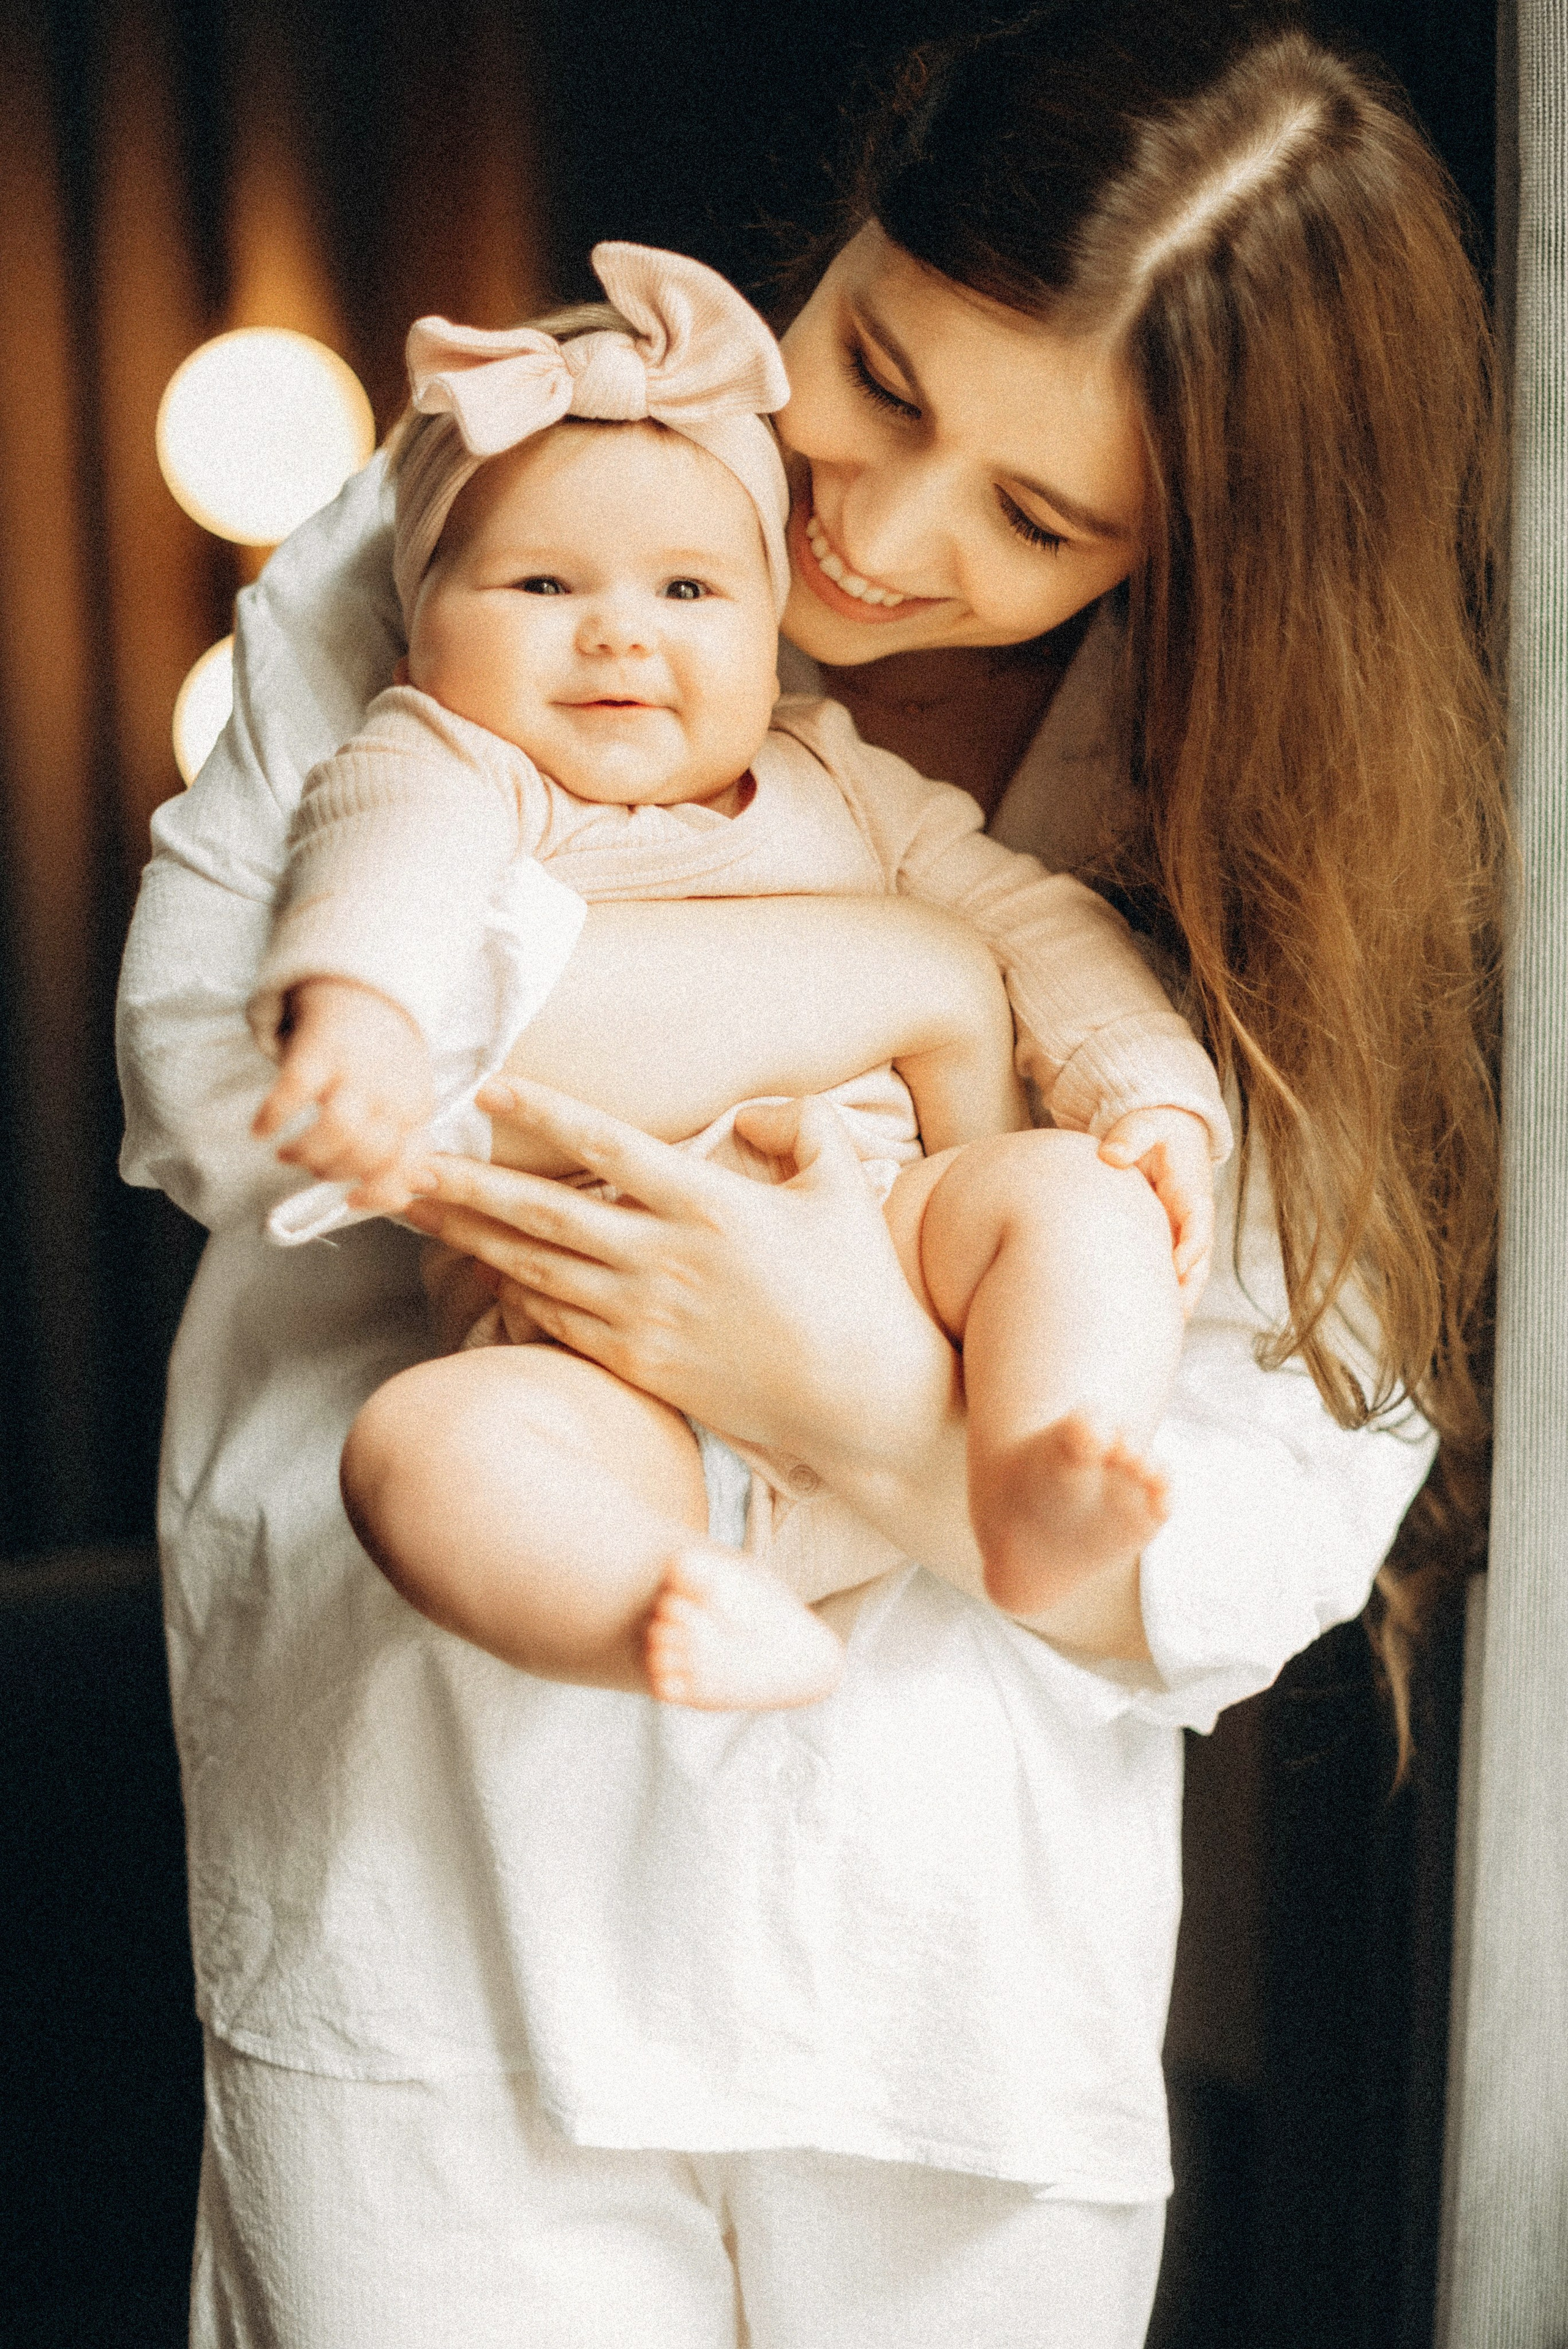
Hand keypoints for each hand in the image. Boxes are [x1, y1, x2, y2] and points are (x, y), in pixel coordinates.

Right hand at [252, 978, 434, 1212]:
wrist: (365, 985)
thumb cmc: (384, 1057)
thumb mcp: (407, 1100)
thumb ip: (407, 1148)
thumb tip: (404, 1196)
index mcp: (418, 1107)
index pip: (408, 1164)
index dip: (381, 1192)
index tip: (353, 1200)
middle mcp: (393, 1090)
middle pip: (368, 1154)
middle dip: (334, 1172)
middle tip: (312, 1167)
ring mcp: (357, 1068)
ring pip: (338, 1131)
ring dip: (308, 1153)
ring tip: (287, 1154)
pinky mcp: (320, 1047)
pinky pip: (294, 1092)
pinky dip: (273, 1117)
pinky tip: (260, 1129)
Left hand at [399, 1079, 968, 1540]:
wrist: (864, 1400)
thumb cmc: (860, 1288)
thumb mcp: (844, 1183)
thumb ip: (798, 1124)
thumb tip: (746, 1115)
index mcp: (711, 1207)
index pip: (609, 1146)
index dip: (545, 1113)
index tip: (489, 1089)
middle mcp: (665, 1262)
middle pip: (543, 1213)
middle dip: (466, 1182)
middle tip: (400, 1157)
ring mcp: (647, 1319)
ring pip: (537, 1268)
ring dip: (470, 1234)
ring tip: (415, 1207)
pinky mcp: (640, 1366)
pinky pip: (559, 1322)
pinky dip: (514, 1293)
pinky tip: (480, 1269)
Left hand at [1098, 1105, 1214, 1306]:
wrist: (1165, 1132)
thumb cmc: (1155, 1129)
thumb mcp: (1146, 1124)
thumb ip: (1131, 1137)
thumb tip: (1110, 1156)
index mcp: (1190, 1192)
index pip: (1198, 1225)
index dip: (1191, 1249)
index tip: (1176, 1269)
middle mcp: (1192, 1218)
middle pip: (1199, 1261)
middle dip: (1188, 1289)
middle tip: (1172, 1317)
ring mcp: (1182, 1233)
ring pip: (1188, 1274)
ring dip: (1178, 1300)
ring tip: (1159, 1329)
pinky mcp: (1169, 1240)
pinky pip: (1171, 1272)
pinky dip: (1164, 1294)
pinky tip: (1142, 1318)